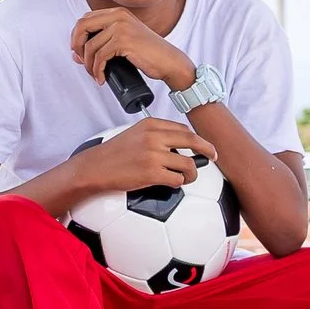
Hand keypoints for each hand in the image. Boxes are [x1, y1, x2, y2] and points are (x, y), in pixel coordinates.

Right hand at [70, 117, 214, 199]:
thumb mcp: (134, 134)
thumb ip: (155, 135)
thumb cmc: (114, 153)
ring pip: (188, 164)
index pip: (183, 129)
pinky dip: (178, 182)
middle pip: (192, 141)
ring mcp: (153, 155)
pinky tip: (170, 183)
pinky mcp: (152, 173)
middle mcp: (154, 137)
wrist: (95, 167)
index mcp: (150, 125)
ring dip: (192, 173)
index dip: (197, 139)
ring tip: (186, 177)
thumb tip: (178, 145)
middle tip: (214, 157)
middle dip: (208, 149)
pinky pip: (177, 179)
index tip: (203, 146)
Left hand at [71, 7, 196, 92]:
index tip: (80, 52)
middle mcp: (118, 16)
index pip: (85, 19)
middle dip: (77, 47)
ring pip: (90, 46)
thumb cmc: (147, 54)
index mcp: (117, 12)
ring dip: (89, 65)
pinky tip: (101, 78)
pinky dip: (97, 70)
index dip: (77, 37)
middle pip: (81, 27)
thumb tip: (76, 54)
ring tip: (95, 74)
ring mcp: (121, 27)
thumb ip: (103, 41)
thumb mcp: (124, 39)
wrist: (169, 61)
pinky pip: (100, 57)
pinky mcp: (124, 41)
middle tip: (82, 62)